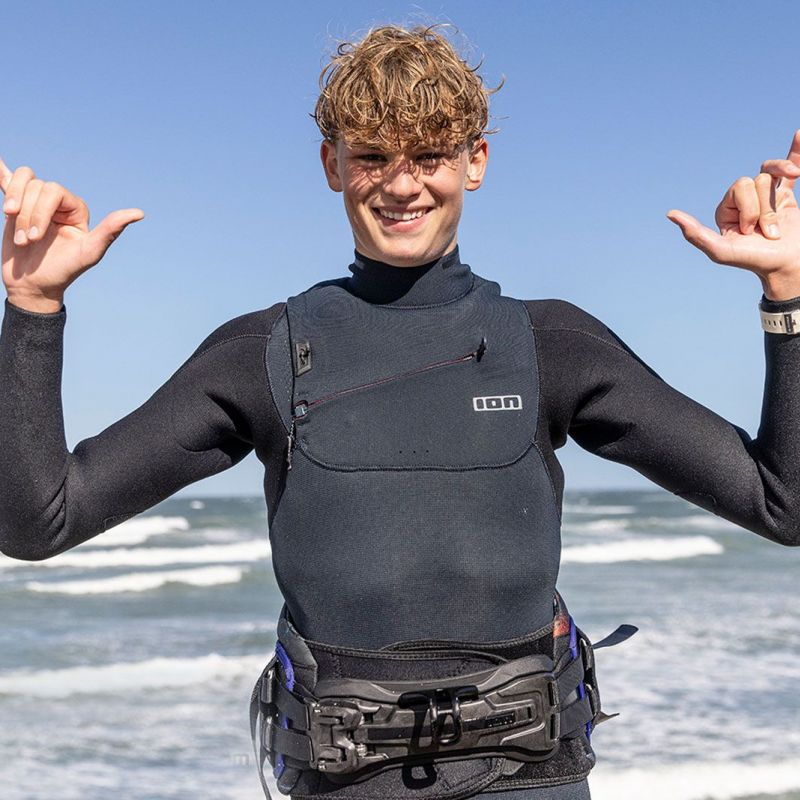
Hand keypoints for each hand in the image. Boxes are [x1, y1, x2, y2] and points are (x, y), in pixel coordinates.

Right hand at [1, 158, 143, 311]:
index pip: (53, 191)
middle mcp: (58, 203)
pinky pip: (9, 182)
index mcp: (76, 209)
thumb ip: (110, 231)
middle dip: (27, 215)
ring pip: (22, 183)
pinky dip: (3, 172)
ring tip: (17, 234)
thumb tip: (139, 213)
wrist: (34, 286)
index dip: (40, 211)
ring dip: (14, 206)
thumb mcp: (89, 253)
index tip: (36, 238)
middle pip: (36, 186)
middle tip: (28, 242)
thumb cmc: (63, 272)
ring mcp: (36, 203)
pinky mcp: (16, 206)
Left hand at [666, 129, 799, 300]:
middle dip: (764, 207)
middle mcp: (743, 202)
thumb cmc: (754, 261)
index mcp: (726, 210)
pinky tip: (798, 134)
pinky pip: (788, 170)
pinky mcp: (786, 197)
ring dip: (777, 204)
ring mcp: (765, 198)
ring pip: (772, 177)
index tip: (749, 232)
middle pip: (756, 180)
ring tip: (779, 226)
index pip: (739, 187)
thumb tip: (671, 213)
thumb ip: (695, 234)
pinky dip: (795, 153)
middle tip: (766, 232)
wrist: (786, 267)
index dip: (749, 208)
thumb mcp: (720, 251)